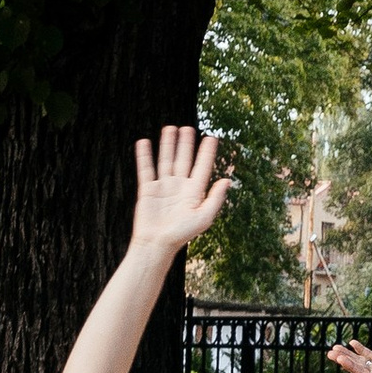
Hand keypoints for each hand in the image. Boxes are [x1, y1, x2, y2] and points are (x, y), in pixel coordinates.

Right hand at [130, 127, 232, 256]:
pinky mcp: (147, 190)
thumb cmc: (182, 234)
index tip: (212, 138)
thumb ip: (215, 198)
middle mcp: (179, 187)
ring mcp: (163, 187)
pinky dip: (144, 156)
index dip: (207, 153)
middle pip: (183, 160)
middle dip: (186, 144)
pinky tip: (144, 142)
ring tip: (170, 128)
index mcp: (194, 192)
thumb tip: (227, 180)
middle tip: (188, 128)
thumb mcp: (204, 217)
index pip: (202, 167)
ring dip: (168, 145)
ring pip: (166, 161)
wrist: (157, 244)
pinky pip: (146, 169)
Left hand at [327, 340, 371, 372]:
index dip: (350, 366)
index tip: (340, 359)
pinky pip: (368, 354)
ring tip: (335, 347)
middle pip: (355, 366)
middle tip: (330, 353)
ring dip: (347, 353)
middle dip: (343, 359)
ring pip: (358, 359)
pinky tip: (352, 342)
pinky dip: (360, 349)